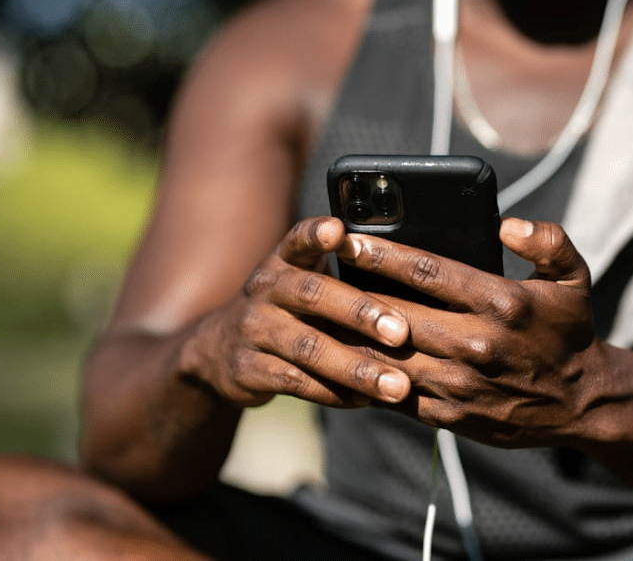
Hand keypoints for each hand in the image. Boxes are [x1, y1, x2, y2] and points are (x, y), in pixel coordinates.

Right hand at [179, 217, 413, 408]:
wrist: (218, 350)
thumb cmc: (287, 310)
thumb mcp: (302, 282)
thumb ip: (342, 275)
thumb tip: (414, 279)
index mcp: (283, 261)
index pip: (298, 239)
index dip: (316, 234)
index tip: (338, 231)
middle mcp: (265, 289)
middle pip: (312, 294)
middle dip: (360, 312)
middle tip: (401, 333)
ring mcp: (253, 330)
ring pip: (308, 348)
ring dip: (356, 368)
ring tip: (397, 385)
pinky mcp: (246, 369)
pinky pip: (295, 382)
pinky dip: (334, 393)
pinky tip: (365, 401)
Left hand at [336, 217, 599, 446]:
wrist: (581, 404)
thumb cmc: (569, 332)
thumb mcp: (574, 278)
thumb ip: (548, 242)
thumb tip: (509, 225)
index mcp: (501, 303)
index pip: (428, 272)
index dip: (382, 253)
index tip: (348, 238)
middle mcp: (477, 343)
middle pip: (397, 312)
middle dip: (354, 288)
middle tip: (320, 267)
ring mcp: (460, 383)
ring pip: (388, 356)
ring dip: (351, 335)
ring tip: (318, 312)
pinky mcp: (449, 414)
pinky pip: (395, 392)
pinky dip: (367, 374)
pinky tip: (343, 356)